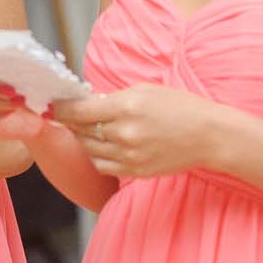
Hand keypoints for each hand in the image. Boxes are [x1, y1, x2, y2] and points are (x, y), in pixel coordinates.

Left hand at [49, 84, 222, 178]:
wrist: (208, 136)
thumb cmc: (179, 106)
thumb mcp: (144, 90)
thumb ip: (112, 97)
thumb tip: (84, 102)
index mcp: (125, 107)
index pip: (78, 110)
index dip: (61, 108)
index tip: (54, 105)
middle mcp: (124, 133)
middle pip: (79, 130)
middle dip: (72, 121)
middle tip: (71, 114)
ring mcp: (128, 155)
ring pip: (88, 148)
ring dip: (84, 138)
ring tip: (91, 128)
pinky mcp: (133, 171)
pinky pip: (101, 165)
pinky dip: (96, 155)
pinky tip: (104, 145)